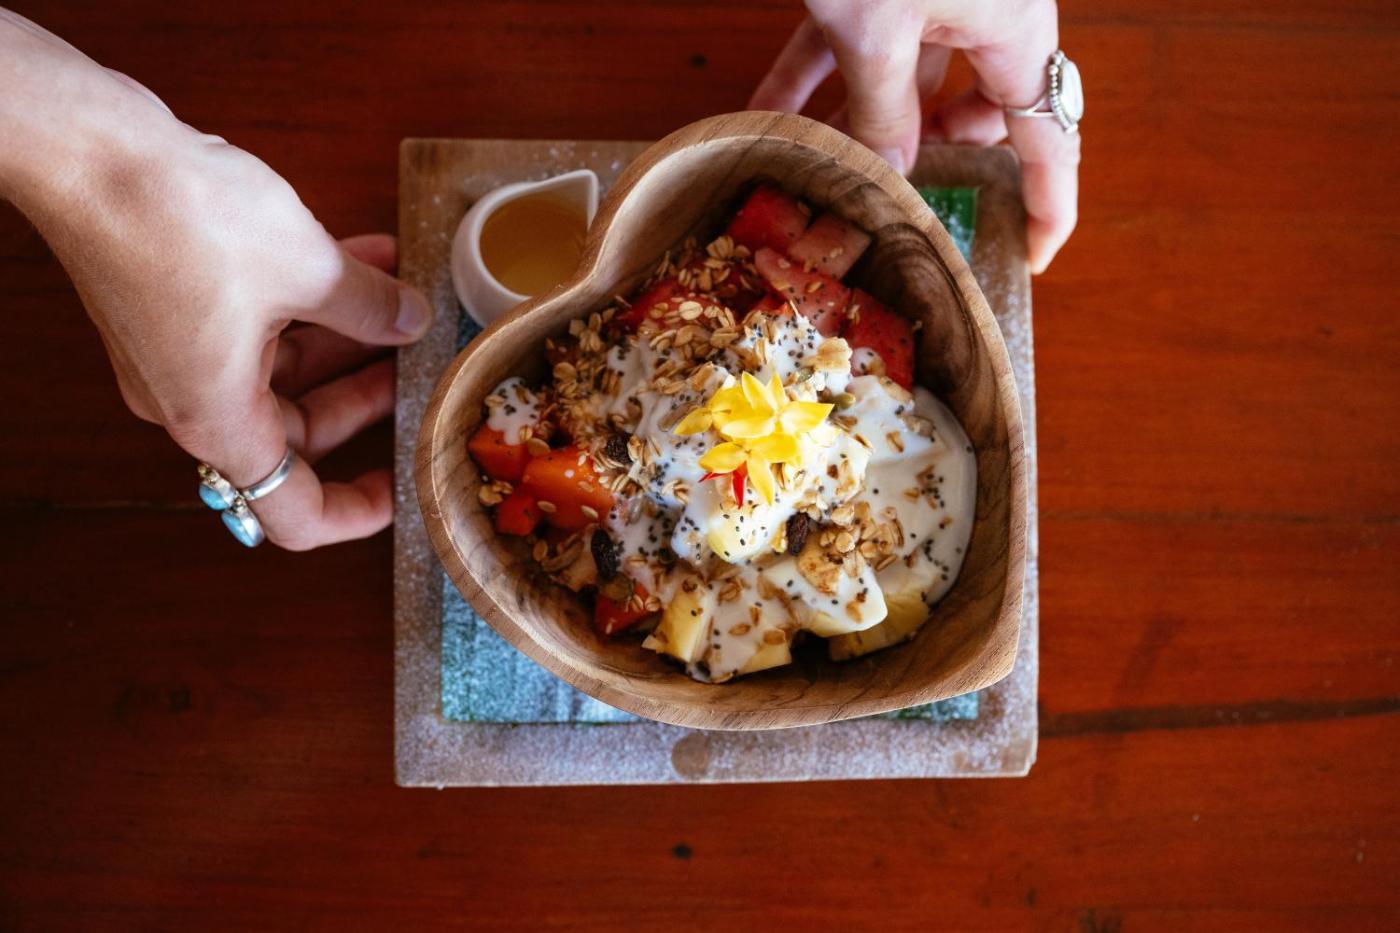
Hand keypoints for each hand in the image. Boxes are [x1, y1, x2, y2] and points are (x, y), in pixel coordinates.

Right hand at [1, 11, 430, 548]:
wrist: (87, 146)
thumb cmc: (182, 219)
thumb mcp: (308, 268)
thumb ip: (370, 308)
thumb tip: (410, 320)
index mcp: (219, 419)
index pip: (292, 510)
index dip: (357, 509)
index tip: (404, 481)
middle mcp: (192, 399)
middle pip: (297, 430)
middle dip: (366, 396)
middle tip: (419, 363)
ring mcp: (179, 351)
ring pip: (283, 369)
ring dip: (346, 333)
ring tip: (405, 295)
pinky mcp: (173, 303)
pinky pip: (258, 323)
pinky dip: (310, 300)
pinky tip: (370, 256)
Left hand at [748, 0, 1079, 272]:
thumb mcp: (875, 28)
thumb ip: (884, 107)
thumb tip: (890, 174)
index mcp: (1015, 31)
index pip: (1048, 138)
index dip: (1047, 204)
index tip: (1035, 257)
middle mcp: (984, 16)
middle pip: (973, 109)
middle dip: (931, 157)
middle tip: (893, 205)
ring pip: (903, 78)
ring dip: (858, 122)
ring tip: (816, 169)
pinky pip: (854, 40)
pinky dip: (814, 73)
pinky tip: (767, 109)